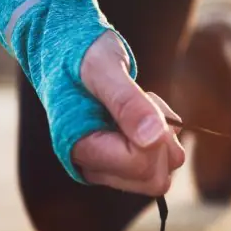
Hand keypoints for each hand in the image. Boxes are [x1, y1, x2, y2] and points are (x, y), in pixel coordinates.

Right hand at [71, 32, 185, 195]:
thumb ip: (126, 101)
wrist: (67, 51)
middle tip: (144, 101)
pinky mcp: (118, 163)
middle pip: (154, 180)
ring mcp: (106, 168)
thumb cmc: (81, 53)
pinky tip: (142, 112)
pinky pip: (158, 166)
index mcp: (80, 147)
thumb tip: (152, 138)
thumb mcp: (104, 66)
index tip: (143, 99)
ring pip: (159, 177)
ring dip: (163, 138)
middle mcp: (91, 166)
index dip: (155, 135)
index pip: (140, 165)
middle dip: (162, 141)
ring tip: (141, 104)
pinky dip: (161, 138)